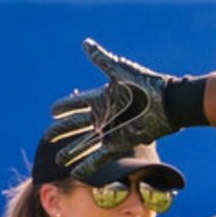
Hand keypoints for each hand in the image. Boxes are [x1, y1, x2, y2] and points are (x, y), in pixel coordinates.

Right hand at [46, 40, 186, 177]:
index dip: (65, 106)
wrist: (167, 103)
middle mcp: (105, 116)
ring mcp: (111, 131)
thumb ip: (101, 60)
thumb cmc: (146, 84)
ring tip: (58, 160)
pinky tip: (76, 173)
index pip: (77, 103)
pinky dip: (88, 165)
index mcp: (103, 98)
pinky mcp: (119, 144)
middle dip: (62, 131)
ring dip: (72, 151)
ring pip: (85, 144)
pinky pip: (99, 157)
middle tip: (48, 137)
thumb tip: (85, 43)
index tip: (52, 110)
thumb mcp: (119, 70)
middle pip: (77, 125)